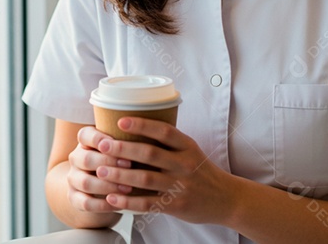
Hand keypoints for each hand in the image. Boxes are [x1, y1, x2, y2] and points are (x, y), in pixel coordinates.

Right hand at [64, 125, 133, 213]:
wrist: (101, 190)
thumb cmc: (119, 163)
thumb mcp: (121, 149)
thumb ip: (128, 140)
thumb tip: (151, 132)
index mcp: (85, 142)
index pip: (85, 135)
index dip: (99, 138)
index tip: (118, 141)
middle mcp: (76, 159)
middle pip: (85, 158)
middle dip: (108, 162)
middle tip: (130, 164)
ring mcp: (73, 179)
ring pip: (86, 182)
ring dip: (108, 185)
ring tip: (128, 187)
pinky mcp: (75, 199)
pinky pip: (86, 203)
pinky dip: (103, 205)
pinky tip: (120, 204)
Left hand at [94, 117, 236, 223]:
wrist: (226, 199)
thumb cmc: (201, 171)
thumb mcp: (190, 150)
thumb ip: (168, 142)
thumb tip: (133, 126)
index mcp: (187, 146)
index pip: (164, 131)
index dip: (141, 125)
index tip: (120, 121)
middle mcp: (184, 164)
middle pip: (150, 154)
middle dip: (123, 149)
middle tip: (102, 145)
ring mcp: (180, 186)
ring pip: (145, 179)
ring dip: (120, 175)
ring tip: (100, 172)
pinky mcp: (176, 206)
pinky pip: (148, 204)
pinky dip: (128, 202)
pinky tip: (111, 199)